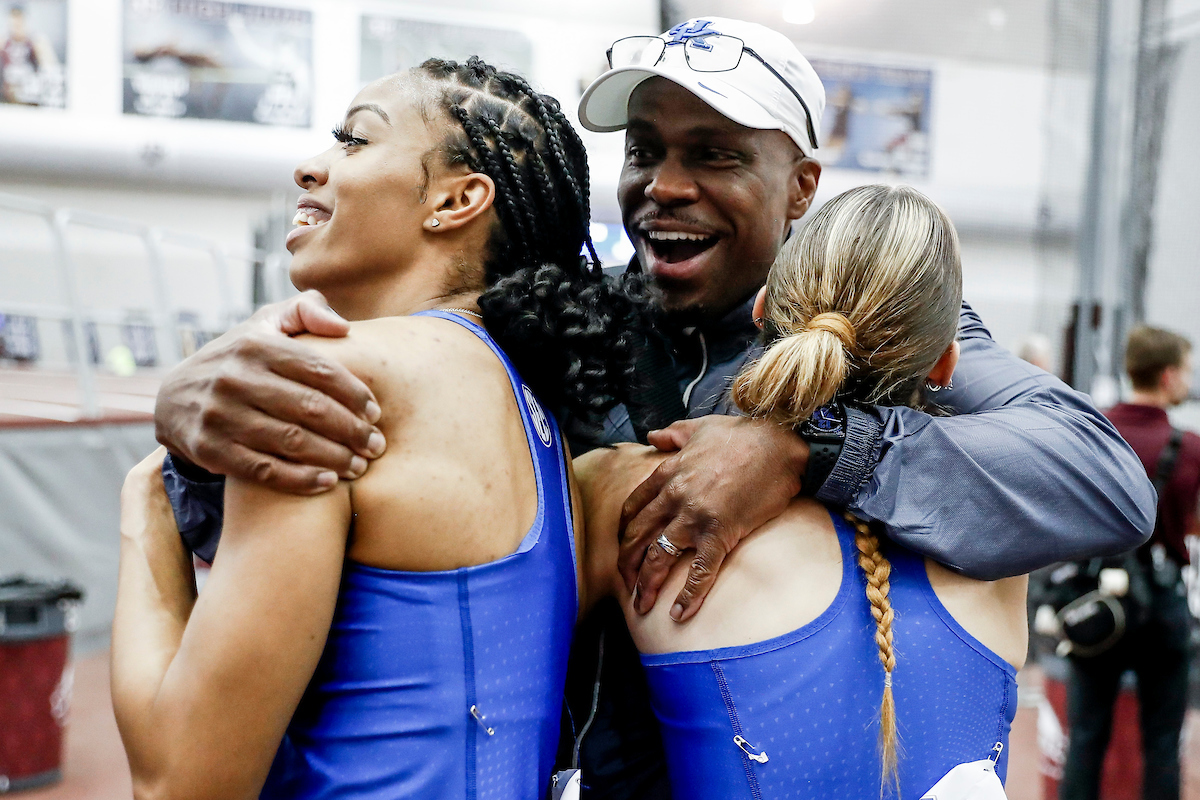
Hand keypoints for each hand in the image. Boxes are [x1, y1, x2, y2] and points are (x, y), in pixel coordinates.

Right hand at [154, 291, 385, 493]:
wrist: (174, 397)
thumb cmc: (239, 358)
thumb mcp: (265, 324)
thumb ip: (306, 310)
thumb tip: (344, 327)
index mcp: (256, 345)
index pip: (320, 370)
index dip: (354, 393)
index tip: (376, 412)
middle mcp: (235, 378)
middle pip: (311, 409)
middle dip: (352, 430)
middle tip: (376, 445)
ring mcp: (221, 415)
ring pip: (292, 442)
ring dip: (334, 457)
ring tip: (360, 466)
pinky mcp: (211, 450)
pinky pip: (266, 470)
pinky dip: (301, 480)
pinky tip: (329, 482)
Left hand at [618, 416, 807, 620]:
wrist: (780, 446)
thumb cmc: (743, 435)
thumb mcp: (700, 427)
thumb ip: (672, 434)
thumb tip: (653, 436)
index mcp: (667, 474)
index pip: (634, 508)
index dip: (625, 532)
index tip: (625, 546)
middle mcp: (674, 498)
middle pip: (638, 536)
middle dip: (627, 563)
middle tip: (624, 584)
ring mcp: (695, 518)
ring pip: (659, 557)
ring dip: (646, 585)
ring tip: (641, 606)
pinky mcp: (720, 534)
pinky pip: (699, 571)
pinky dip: (688, 595)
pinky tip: (679, 614)